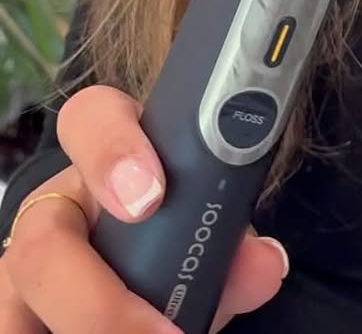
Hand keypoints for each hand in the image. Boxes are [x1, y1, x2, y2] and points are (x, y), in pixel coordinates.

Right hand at [0, 84, 287, 331]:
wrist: (127, 279)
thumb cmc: (167, 245)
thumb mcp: (200, 236)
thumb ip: (232, 246)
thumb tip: (264, 263)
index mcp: (103, 165)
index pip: (91, 120)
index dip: (114, 150)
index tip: (150, 196)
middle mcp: (52, 215)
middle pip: (43, 242)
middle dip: (99, 302)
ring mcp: (21, 272)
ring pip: (21, 289)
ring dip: (85, 327)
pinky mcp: (13, 314)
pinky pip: (18, 330)